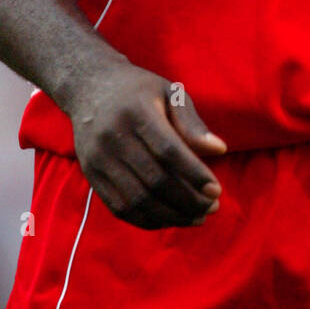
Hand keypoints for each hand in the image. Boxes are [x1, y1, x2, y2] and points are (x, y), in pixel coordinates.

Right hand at [65, 58, 226, 229]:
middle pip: (154, 180)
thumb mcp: (169, 93)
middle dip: (187, 200)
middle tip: (212, 208)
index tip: (216, 191)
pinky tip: (170, 219)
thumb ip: (191, 123)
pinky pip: (120, 208)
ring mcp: (99, 159)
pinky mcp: (91, 175)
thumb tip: (219, 150)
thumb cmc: (139, 90)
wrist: (89, 88)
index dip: (194, 174)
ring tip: (197, 218)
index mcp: (136, 112)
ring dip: (171, 216)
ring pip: (137, 200)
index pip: (168, 151)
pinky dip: (147, 220)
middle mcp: (113, 137)